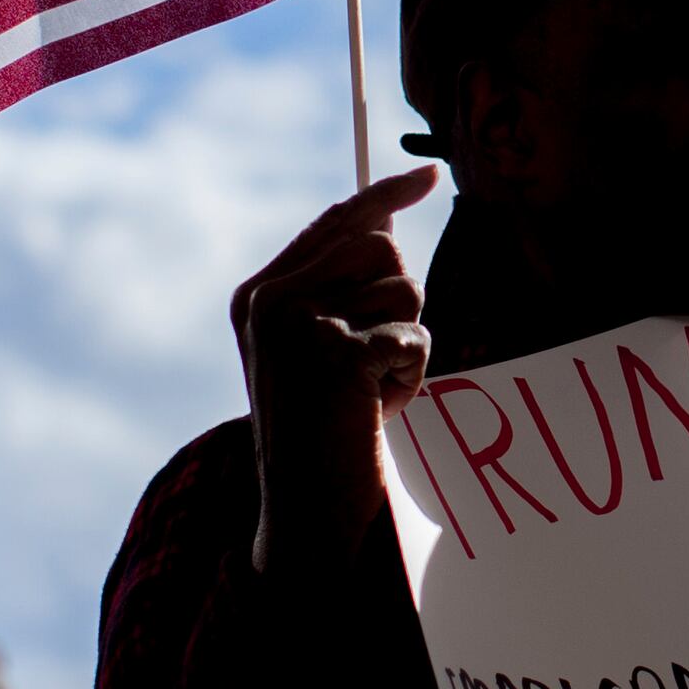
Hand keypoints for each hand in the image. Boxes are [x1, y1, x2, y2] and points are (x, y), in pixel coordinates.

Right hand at [234, 165, 439, 573]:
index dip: (388, 195)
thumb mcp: (310, 352)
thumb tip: (390, 225)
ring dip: (407, 346)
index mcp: (258, 294)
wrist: (303, 513)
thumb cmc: (320, 434)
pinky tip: (375, 410)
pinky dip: (411, 377)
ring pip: (407, 291)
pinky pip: (415, 338)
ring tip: (368, 392)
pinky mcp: (338, 353)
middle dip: (399, 304)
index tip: (429, 175)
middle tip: (370, 364)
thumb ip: (336, 290)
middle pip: (383, 249)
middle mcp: (271, 299)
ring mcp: (301, 324)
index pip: (336, 221)